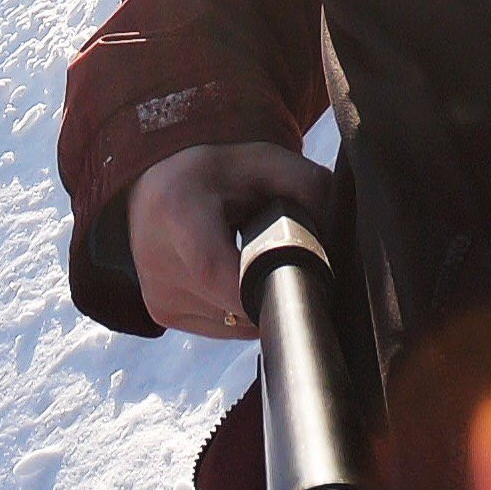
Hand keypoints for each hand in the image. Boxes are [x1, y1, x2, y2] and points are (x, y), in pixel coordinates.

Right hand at [130, 141, 334, 338]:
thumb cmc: (219, 169)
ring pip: (229, 324)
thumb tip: (335, 239)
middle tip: (285, 262)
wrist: (164, 177)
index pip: (218, 274)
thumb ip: (310, 188)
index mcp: (177, 214)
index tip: (296, 277)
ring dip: (252, 304)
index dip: (263, 287)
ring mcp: (155, 291)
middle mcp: (156, 260)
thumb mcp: (268, 161)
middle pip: (232, 305)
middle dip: (270, 292)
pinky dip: (235, 310)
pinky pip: (216, 328)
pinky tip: (235, 277)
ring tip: (253, 264)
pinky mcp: (160, 311)